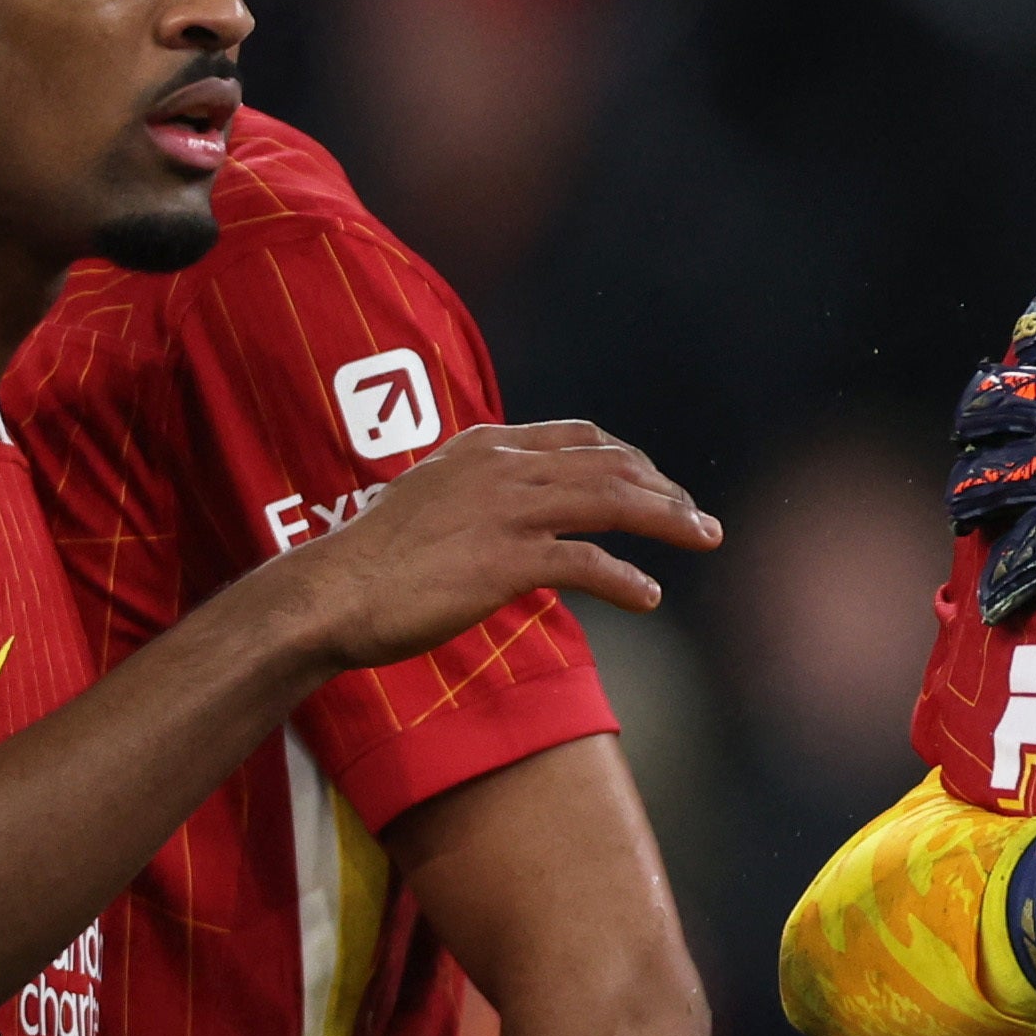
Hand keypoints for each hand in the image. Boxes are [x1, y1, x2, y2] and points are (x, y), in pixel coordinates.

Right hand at [281, 421, 715, 672]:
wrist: (330, 593)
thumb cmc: (374, 561)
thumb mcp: (432, 503)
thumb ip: (480, 496)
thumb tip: (517, 518)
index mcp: (486, 447)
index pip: (579, 437)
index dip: (630, 459)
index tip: (660, 484)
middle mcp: (502, 467)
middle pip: (609, 464)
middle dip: (664, 489)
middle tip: (700, 519)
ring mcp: (505, 510)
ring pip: (611, 502)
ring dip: (668, 520)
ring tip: (704, 539)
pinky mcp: (504, 560)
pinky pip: (585, 563)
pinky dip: (625, 580)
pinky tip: (650, 597)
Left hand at [946, 258, 1035, 621]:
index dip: (1032, 335)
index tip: (1025, 344)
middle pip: (995, 399)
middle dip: (980, 409)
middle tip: (975, 421)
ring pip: (988, 475)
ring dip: (972, 486)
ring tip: (964, 498)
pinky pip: (1024, 554)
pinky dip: (1009, 576)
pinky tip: (996, 593)